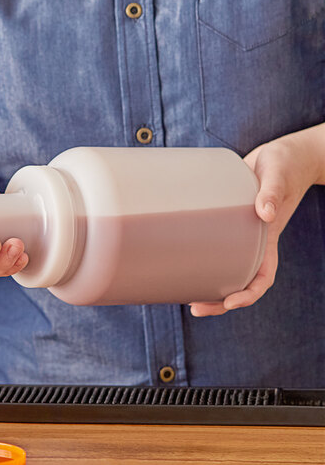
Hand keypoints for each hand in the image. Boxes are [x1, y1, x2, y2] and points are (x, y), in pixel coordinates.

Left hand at [190, 125, 322, 316]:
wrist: (281, 156)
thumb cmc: (283, 165)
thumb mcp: (278, 175)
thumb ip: (272, 192)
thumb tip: (264, 213)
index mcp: (268, 239)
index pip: (263, 277)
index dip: (249, 294)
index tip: (232, 302)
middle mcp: (253, 242)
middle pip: (239, 282)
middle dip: (220, 301)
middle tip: (196, 308)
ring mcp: (239, 235)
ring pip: (225, 270)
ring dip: (208, 287)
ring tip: (186, 298)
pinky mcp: (225, 223)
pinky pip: (214, 249)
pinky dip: (201, 262)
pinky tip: (182, 265)